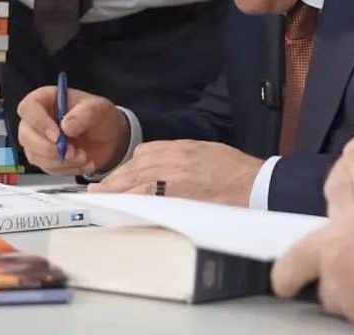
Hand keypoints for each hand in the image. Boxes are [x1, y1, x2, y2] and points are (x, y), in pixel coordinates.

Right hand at [17, 86, 128, 175]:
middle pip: (26, 135)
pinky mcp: (45, 158)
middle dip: (49, 148)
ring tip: (83, 156)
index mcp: (46, 100)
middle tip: (72, 151)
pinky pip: (47, 168)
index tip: (57, 135)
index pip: (28, 108)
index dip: (38, 122)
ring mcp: (38, 140)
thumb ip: (85, 113)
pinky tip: (82, 163)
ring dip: (60, 161)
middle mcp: (37, 120)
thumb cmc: (101, 117)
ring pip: (35, 155)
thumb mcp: (100, 109)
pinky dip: (66, 169)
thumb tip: (66, 126)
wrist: (110, 138)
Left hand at [88, 141, 263, 206]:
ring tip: (99, 197)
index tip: (119, 175)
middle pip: (135, 166)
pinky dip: (128, 199)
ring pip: (135, 180)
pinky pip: (145, 195)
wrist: (257, 184)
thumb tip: (170, 171)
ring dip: (114, 189)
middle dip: (114, 178)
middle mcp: (174, 157)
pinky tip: (117, 206)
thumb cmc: (238, 172)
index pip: (145, 152)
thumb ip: (186, 158)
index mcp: (183, 147)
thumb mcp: (210, 153)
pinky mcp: (176, 193)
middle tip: (97, 189)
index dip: (129, 166)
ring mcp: (174, 175)